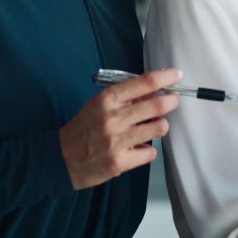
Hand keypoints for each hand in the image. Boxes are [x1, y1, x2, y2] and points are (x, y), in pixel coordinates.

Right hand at [58, 67, 181, 189]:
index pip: (145, 82)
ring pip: (159, 128)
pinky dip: (147, 150)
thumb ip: (125, 97)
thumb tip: (155, 90)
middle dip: (171, 100)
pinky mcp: (119, 162)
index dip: (166, 77)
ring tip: (151, 127)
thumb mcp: (99, 104)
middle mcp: (113, 118)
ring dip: (160, 126)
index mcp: (107, 99)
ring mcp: (117, 141)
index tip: (176, 75)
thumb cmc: (83, 128)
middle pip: (157, 104)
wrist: (60, 158)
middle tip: (172, 100)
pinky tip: (137, 148)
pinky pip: (150, 152)